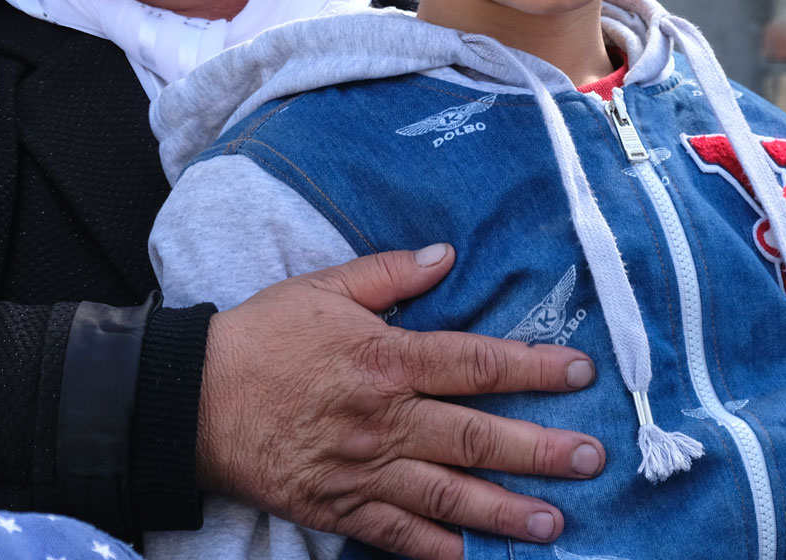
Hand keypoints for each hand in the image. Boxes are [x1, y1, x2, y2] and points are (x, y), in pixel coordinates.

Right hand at [197, 243, 604, 559]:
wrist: (193, 398)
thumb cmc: (261, 337)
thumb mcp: (323, 288)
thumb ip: (390, 275)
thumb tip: (447, 255)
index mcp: (386, 357)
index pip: (476, 363)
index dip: (532, 368)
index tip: (579, 373)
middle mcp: (384, 417)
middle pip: (477, 435)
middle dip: (540, 449)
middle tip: (593, 459)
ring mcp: (363, 468)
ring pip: (448, 494)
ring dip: (505, 510)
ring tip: (555, 523)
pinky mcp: (338, 506)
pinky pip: (397, 535)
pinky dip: (437, 550)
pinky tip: (475, 558)